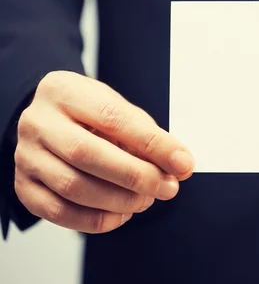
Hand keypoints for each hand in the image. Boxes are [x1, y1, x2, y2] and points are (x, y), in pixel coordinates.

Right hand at [14, 71, 193, 232]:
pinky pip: (60, 213)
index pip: (112, 118)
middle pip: (87, 154)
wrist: (50, 121)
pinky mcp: (24, 187)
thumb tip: (179, 165)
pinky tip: (121, 214)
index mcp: (64, 91)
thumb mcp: (116, 108)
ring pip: (73, 187)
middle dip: (137, 175)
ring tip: (147, 199)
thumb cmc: (89, 114)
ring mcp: (26, 156)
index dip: (152, 144)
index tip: (182, 162)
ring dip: (120, 200)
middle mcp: (37, 122)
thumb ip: (147, 135)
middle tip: (168, 187)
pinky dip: (97, 219)